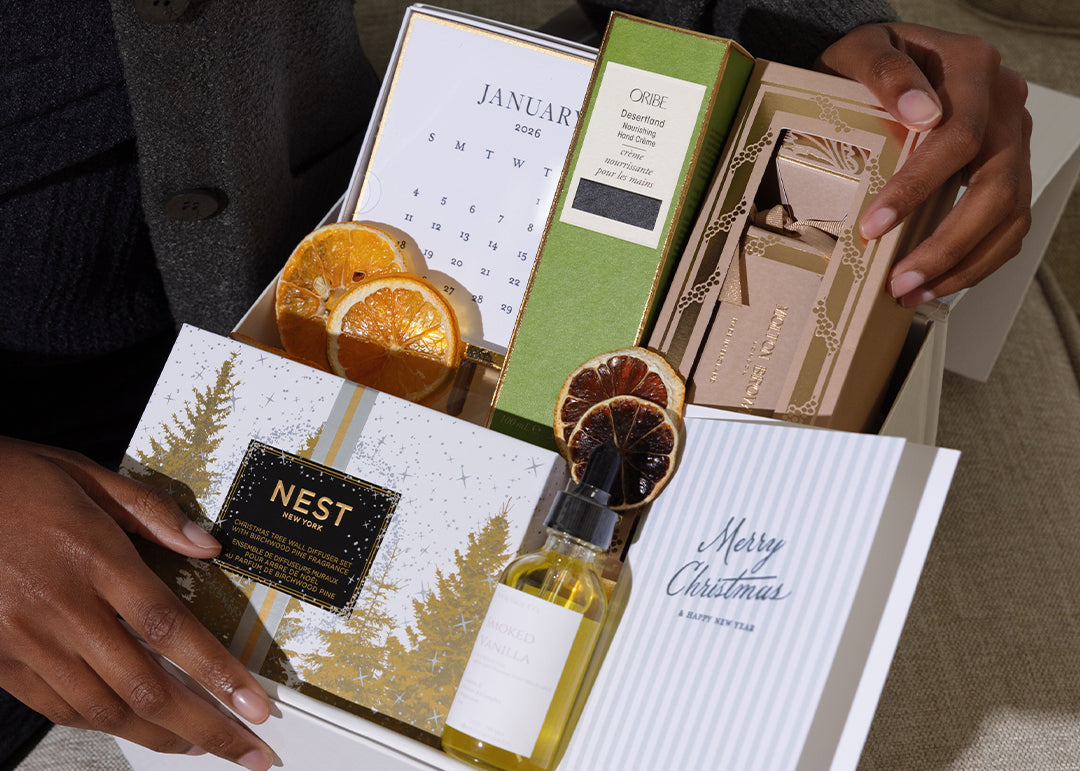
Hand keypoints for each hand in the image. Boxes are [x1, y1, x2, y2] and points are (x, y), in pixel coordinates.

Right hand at [0, 437, 274, 770]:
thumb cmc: (11, 482)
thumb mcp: (86, 476)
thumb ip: (152, 511)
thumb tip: (209, 544)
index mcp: (93, 556)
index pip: (170, 628)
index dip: (217, 673)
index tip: (253, 704)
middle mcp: (62, 606)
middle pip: (144, 685)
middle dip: (203, 726)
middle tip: (245, 750)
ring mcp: (26, 639)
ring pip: (103, 708)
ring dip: (158, 736)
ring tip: (199, 746)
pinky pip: (57, 707)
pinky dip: (101, 724)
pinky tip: (132, 728)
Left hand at [817, 22, 1032, 306]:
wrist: (881, 57)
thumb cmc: (868, 57)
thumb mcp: (861, 49)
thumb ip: (885, 71)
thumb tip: (921, 112)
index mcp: (973, 69)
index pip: (958, 139)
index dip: (917, 189)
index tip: (874, 226)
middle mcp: (1004, 104)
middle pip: (997, 187)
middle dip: (948, 243)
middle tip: (901, 280)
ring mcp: (1011, 136)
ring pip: (1011, 213)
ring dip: (964, 263)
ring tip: (913, 292)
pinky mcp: (1007, 165)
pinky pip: (1008, 222)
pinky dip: (976, 258)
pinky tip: (937, 281)